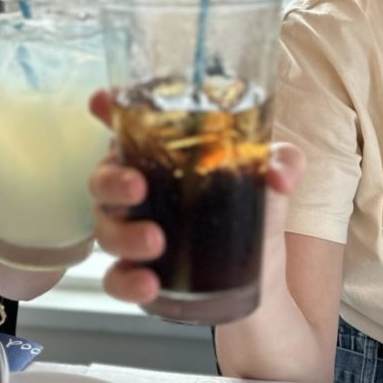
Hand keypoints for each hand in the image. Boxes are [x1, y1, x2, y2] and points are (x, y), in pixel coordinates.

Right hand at [88, 88, 303, 305]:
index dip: (105, 109)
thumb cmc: (252, 212)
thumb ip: (282, 163)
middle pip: (102, 178)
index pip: (126, 126)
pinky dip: (127, 281)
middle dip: (112, 181)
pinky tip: (149, 283)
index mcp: (158, 155)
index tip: (100, 100)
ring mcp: (131, 232)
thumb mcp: (269, 179)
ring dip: (124, 235)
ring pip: (105, 230)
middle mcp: (136, 189)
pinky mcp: (136, 274)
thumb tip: (278, 175)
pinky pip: (115, 280)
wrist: (260, 280)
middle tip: (137, 187)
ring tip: (155, 241)